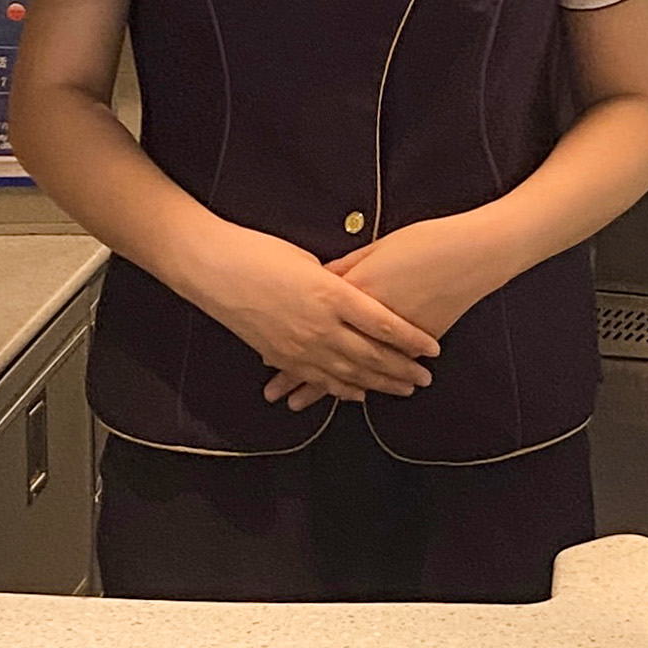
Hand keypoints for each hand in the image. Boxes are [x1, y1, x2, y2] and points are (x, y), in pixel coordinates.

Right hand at [181, 220, 439, 404]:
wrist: (213, 268)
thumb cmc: (262, 253)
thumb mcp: (311, 262)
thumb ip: (341, 282)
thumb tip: (365, 294)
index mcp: (332, 295)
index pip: (384, 325)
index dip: (412, 340)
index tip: (434, 348)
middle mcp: (320, 326)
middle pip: (372, 355)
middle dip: (402, 370)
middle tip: (426, 379)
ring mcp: (299, 346)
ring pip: (348, 373)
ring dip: (378, 384)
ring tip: (403, 390)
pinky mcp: (282, 357)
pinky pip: (318, 379)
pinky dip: (341, 389)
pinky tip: (358, 394)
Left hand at [266, 216, 504, 410]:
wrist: (470, 253)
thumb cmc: (424, 242)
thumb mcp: (375, 248)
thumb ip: (347, 269)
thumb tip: (326, 281)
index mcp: (346, 292)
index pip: (309, 322)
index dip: (287, 344)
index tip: (269, 359)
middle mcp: (362, 319)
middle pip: (323, 352)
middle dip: (298, 377)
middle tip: (279, 397)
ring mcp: (389, 337)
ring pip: (352, 368)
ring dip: (327, 388)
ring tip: (302, 404)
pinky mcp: (413, 344)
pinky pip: (383, 368)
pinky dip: (369, 379)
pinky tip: (357, 393)